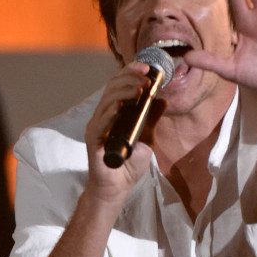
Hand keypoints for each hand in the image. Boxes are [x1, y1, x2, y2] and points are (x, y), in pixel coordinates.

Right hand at [84, 63, 163, 197]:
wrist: (117, 189)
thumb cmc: (128, 166)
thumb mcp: (147, 139)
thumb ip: (151, 119)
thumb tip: (163, 99)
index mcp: (115, 113)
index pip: (121, 85)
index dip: (132, 72)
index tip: (148, 68)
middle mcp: (104, 115)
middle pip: (113, 86)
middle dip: (130, 76)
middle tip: (147, 74)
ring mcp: (97, 125)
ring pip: (108, 99)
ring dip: (125, 90)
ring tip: (140, 88)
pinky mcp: (93, 138)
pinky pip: (102, 120)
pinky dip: (111, 111)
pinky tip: (122, 106)